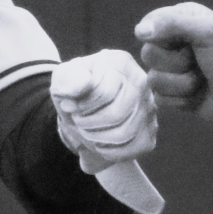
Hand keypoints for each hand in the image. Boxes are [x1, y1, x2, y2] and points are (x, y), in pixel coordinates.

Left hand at [49, 49, 157, 172]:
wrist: (79, 112)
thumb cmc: (73, 90)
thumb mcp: (63, 78)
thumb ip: (69, 78)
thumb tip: (84, 84)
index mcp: (120, 62)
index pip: (105, 92)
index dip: (81, 105)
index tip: (69, 105)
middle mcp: (142, 82)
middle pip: (116, 114)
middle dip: (87, 123)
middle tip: (77, 120)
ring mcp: (149, 108)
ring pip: (125, 133)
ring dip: (96, 137)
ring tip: (85, 130)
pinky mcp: (149, 132)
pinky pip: (133, 148)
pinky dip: (109, 151)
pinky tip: (98, 141)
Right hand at [134, 3, 212, 125]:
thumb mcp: (207, 33)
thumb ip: (173, 24)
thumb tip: (139, 31)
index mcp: (179, 21)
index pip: (148, 26)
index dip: (160, 38)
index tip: (182, 42)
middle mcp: (172, 43)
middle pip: (148, 54)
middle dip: (176, 64)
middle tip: (197, 62)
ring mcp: (171, 70)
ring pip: (153, 79)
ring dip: (181, 84)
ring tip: (201, 81)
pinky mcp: (172, 93)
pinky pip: (160, 98)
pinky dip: (181, 99)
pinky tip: (197, 95)